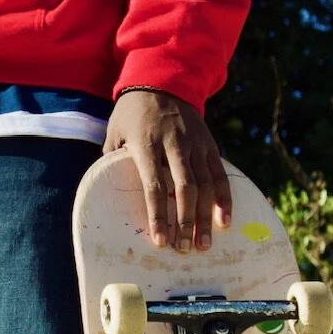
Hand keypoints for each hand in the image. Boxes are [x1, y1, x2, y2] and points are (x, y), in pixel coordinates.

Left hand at [105, 88, 230, 252]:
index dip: (158, 215)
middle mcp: (174, 146)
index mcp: (146, 145)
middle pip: (184, 189)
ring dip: (206, 218)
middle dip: (186, 222)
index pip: (154, 186)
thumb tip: (108, 191)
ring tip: (203, 244)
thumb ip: (112, 160)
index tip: (159, 240)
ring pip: (206, 186)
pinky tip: (224, 221)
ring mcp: (196, 145)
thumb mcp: (114, 133)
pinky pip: (220, 175)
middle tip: (185, 249)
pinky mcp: (210, 145)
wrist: (162, 84)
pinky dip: (224, 199)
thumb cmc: (131, 114)